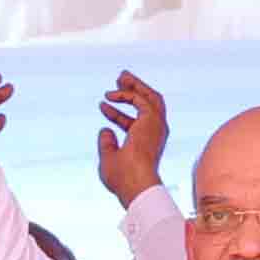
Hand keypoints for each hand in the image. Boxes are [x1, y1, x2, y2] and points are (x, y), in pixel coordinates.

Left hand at [96, 70, 169, 202]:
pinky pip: (140, 99)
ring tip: (121, 76)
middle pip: (150, 104)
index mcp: (147, 144)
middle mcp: (156, 133)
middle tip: (121, 78)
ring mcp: (156, 126)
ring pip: (151, 97)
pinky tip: (110, 95)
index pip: (133, 123)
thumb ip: (107, 144)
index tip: (102, 105)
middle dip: (136, 90)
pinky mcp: (152, 120)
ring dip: (136, 85)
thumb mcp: (109, 159)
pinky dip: (126, 94)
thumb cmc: (122, 179)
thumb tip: (104, 129)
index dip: (117, 114)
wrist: (134, 183)